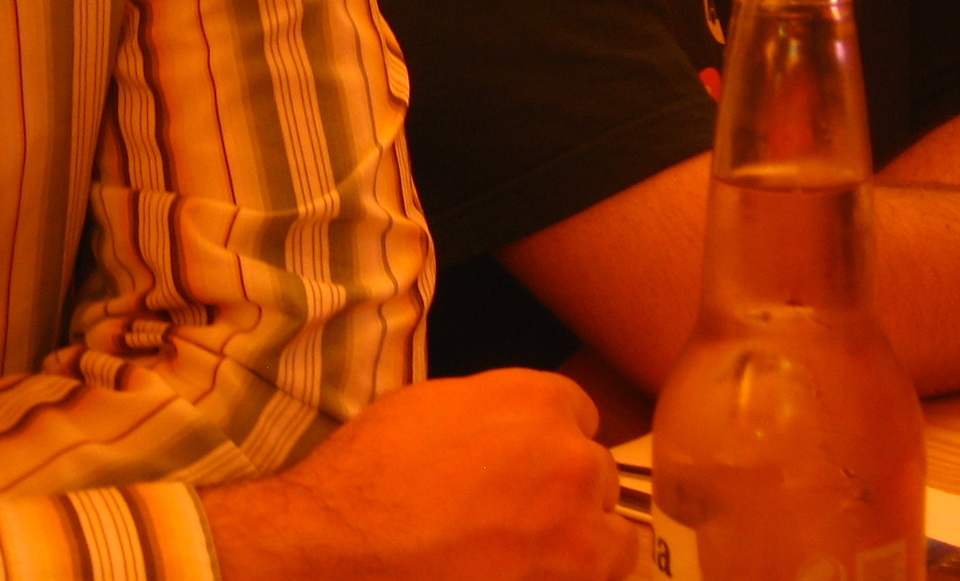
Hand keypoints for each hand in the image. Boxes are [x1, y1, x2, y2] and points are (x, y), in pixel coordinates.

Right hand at [202, 370, 640, 580]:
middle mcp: (569, 451)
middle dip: (567, 493)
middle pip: (597, 472)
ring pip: (616, 531)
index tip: (531, 468)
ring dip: (585, 541)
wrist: (343, 535)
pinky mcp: (572, 568)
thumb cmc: (373, 469)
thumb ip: (494, 412)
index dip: (552, 445)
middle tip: (520, 516)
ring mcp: (575, 518)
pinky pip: (610, 573)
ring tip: (535, 553)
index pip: (581, 417)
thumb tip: (509, 432)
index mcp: (538, 398)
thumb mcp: (435, 405)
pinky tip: (541, 572)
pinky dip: (585, 575)